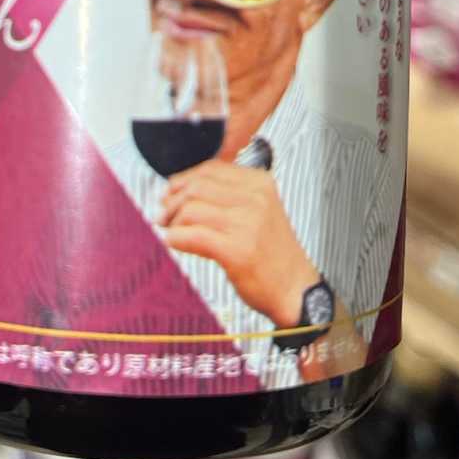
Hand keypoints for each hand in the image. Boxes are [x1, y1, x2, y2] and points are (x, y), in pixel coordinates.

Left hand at [159, 162, 320, 329]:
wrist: (296, 289)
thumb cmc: (272, 253)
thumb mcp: (259, 210)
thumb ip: (228, 195)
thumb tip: (180, 187)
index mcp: (260, 184)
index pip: (211, 169)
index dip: (184, 180)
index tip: (171, 193)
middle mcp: (256, 199)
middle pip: (197, 186)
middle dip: (172, 200)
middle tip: (163, 215)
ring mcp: (247, 224)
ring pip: (191, 209)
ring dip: (172, 221)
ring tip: (170, 231)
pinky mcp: (237, 251)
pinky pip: (192, 235)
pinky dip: (175, 238)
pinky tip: (173, 242)